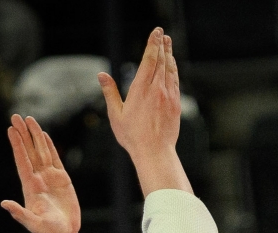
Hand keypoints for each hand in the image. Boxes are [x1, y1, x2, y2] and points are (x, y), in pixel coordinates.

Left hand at [2, 114, 79, 232]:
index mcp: (30, 187)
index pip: (22, 161)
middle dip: (23, 134)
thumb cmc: (48, 232)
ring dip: (35, 135)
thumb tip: (4, 204)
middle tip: (15, 116)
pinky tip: (43, 135)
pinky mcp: (62, 179)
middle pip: (29, 152)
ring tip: (29, 119)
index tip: (11, 130)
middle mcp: (38, 179)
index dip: (17, 146)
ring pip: (41, 151)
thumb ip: (20, 214)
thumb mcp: (33, 224)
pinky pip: (54, 158)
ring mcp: (49, 177)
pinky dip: (49, 146)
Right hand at [99, 29, 180, 171]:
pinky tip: (172, 66)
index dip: (153, 44)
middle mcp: (157, 90)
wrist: (155, 153)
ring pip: (170, 70)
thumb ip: (110, 93)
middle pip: (161, 61)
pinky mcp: (175, 105)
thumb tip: (101, 75)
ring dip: (169, 55)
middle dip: (162, 45)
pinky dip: (174, 70)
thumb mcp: (116, 115)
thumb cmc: (133, 137)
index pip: (149, 59)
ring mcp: (168, 97)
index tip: (156, 32)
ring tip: (168, 44)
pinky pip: (175, 82)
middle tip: (162, 34)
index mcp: (141, 89)